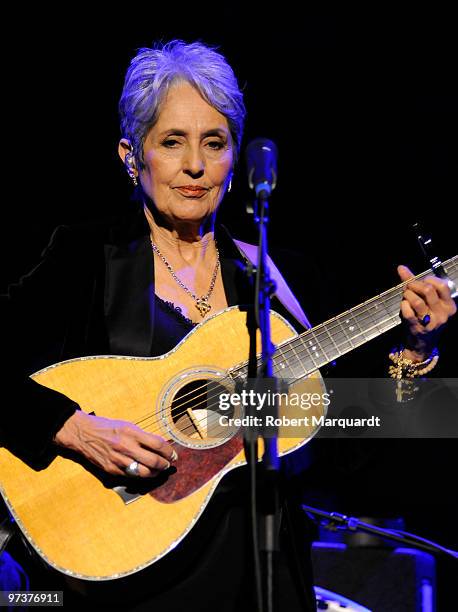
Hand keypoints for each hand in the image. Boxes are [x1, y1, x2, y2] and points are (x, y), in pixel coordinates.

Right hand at [54, 411, 177, 476]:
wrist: (82, 433)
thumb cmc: (106, 427)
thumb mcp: (126, 425)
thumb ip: (142, 436)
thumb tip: (159, 446)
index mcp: (131, 432)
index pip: (158, 444)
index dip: (169, 451)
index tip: (173, 454)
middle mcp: (126, 446)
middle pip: (154, 461)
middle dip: (165, 464)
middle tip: (168, 464)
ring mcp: (118, 460)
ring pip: (144, 473)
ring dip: (156, 473)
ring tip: (159, 470)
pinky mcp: (111, 470)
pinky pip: (131, 476)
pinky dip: (141, 476)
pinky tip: (144, 473)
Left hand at [397, 265, 456, 358]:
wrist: (422, 344)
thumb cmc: (425, 318)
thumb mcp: (426, 302)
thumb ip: (415, 283)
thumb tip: (401, 267)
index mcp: (449, 305)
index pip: (442, 285)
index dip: (427, 280)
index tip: (420, 282)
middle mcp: (443, 314)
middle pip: (428, 290)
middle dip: (414, 285)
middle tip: (408, 288)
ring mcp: (431, 322)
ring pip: (417, 301)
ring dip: (407, 295)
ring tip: (405, 296)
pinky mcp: (418, 328)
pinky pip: (408, 312)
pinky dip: (403, 306)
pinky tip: (404, 306)